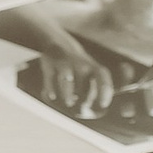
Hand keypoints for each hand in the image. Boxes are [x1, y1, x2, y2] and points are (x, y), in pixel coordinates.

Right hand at [12, 15, 134, 119]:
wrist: (60, 44)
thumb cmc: (81, 67)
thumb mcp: (93, 72)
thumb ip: (102, 90)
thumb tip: (104, 109)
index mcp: (93, 67)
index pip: (102, 77)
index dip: (104, 90)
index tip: (103, 104)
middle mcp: (79, 63)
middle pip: (82, 84)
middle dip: (82, 97)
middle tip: (81, 107)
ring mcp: (64, 62)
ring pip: (67, 79)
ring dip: (68, 93)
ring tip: (69, 102)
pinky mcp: (49, 62)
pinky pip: (50, 77)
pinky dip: (51, 87)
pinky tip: (52, 96)